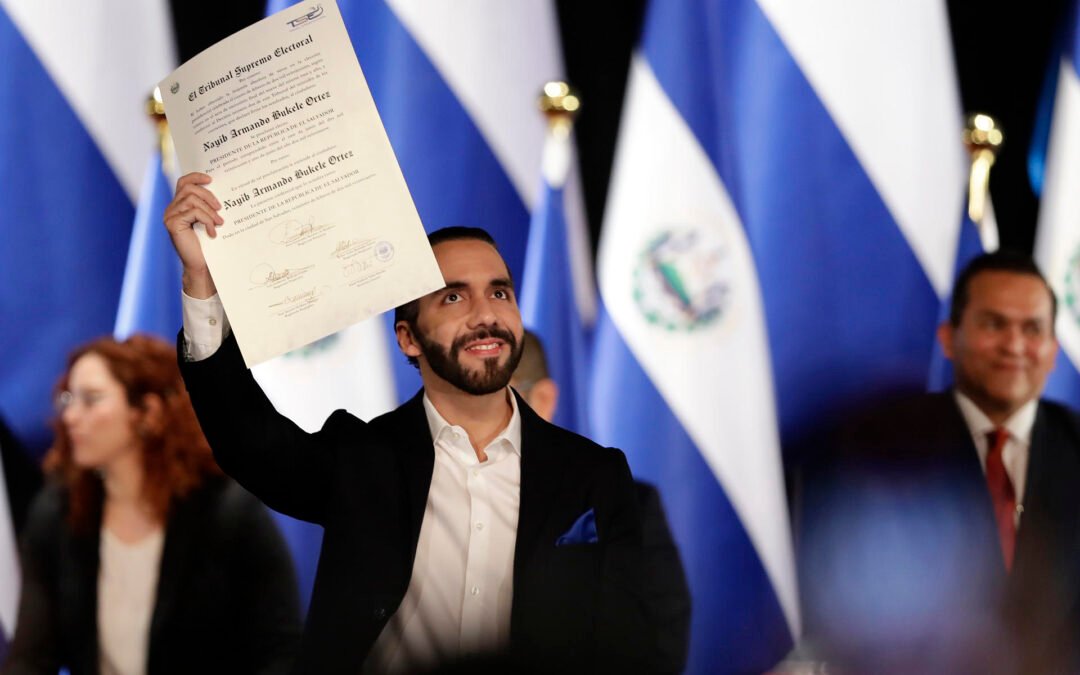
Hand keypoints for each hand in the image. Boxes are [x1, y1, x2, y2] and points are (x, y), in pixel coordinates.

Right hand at [163, 172, 223, 298]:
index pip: (183, 182)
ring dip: (209, 210)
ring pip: (192, 200)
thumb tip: (220, 190)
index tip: (211, 179)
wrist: (201, 265)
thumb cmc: (207, 244)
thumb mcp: (208, 220)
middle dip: (208, 195)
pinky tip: (212, 232)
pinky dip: (206, 220)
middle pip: (189, 188)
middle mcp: (171, 208)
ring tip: (219, 223)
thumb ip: (207, 206)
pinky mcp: (172, 224)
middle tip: (220, 208)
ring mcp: (170, 216)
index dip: (196, 177)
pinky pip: (193, 212)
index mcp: (179, 205)